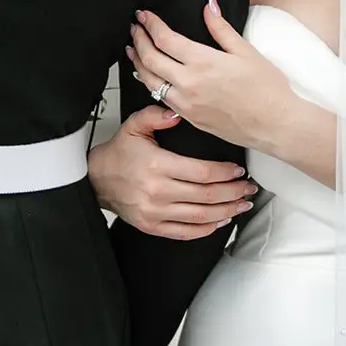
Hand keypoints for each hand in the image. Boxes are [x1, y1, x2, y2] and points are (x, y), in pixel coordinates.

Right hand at [87, 103, 257, 239]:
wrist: (97, 179)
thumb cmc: (119, 154)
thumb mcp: (134, 125)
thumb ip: (157, 114)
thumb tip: (178, 114)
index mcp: (157, 166)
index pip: (203, 172)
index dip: (226, 173)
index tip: (239, 170)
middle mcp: (157, 192)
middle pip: (207, 195)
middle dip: (233, 192)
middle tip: (248, 187)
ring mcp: (155, 212)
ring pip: (201, 216)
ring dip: (227, 211)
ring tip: (242, 204)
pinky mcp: (152, 226)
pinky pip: (186, 232)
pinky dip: (207, 229)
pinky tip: (220, 221)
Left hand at [128, 0, 292, 152]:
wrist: (275, 125)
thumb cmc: (267, 89)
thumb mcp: (246, 51)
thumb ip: (221, 28)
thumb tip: (208, 6)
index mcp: (203, 62)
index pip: (164, 38)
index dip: (150, 24)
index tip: (144, 15)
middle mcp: (189, 83)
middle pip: (150, 58)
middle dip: (139, 39)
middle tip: (135, 27)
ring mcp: (186, 103)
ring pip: (150, 80)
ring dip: (137, 62)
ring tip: (132, 49)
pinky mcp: (189, 118)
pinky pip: (160, 97)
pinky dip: (150, 83)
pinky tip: (148, 76)